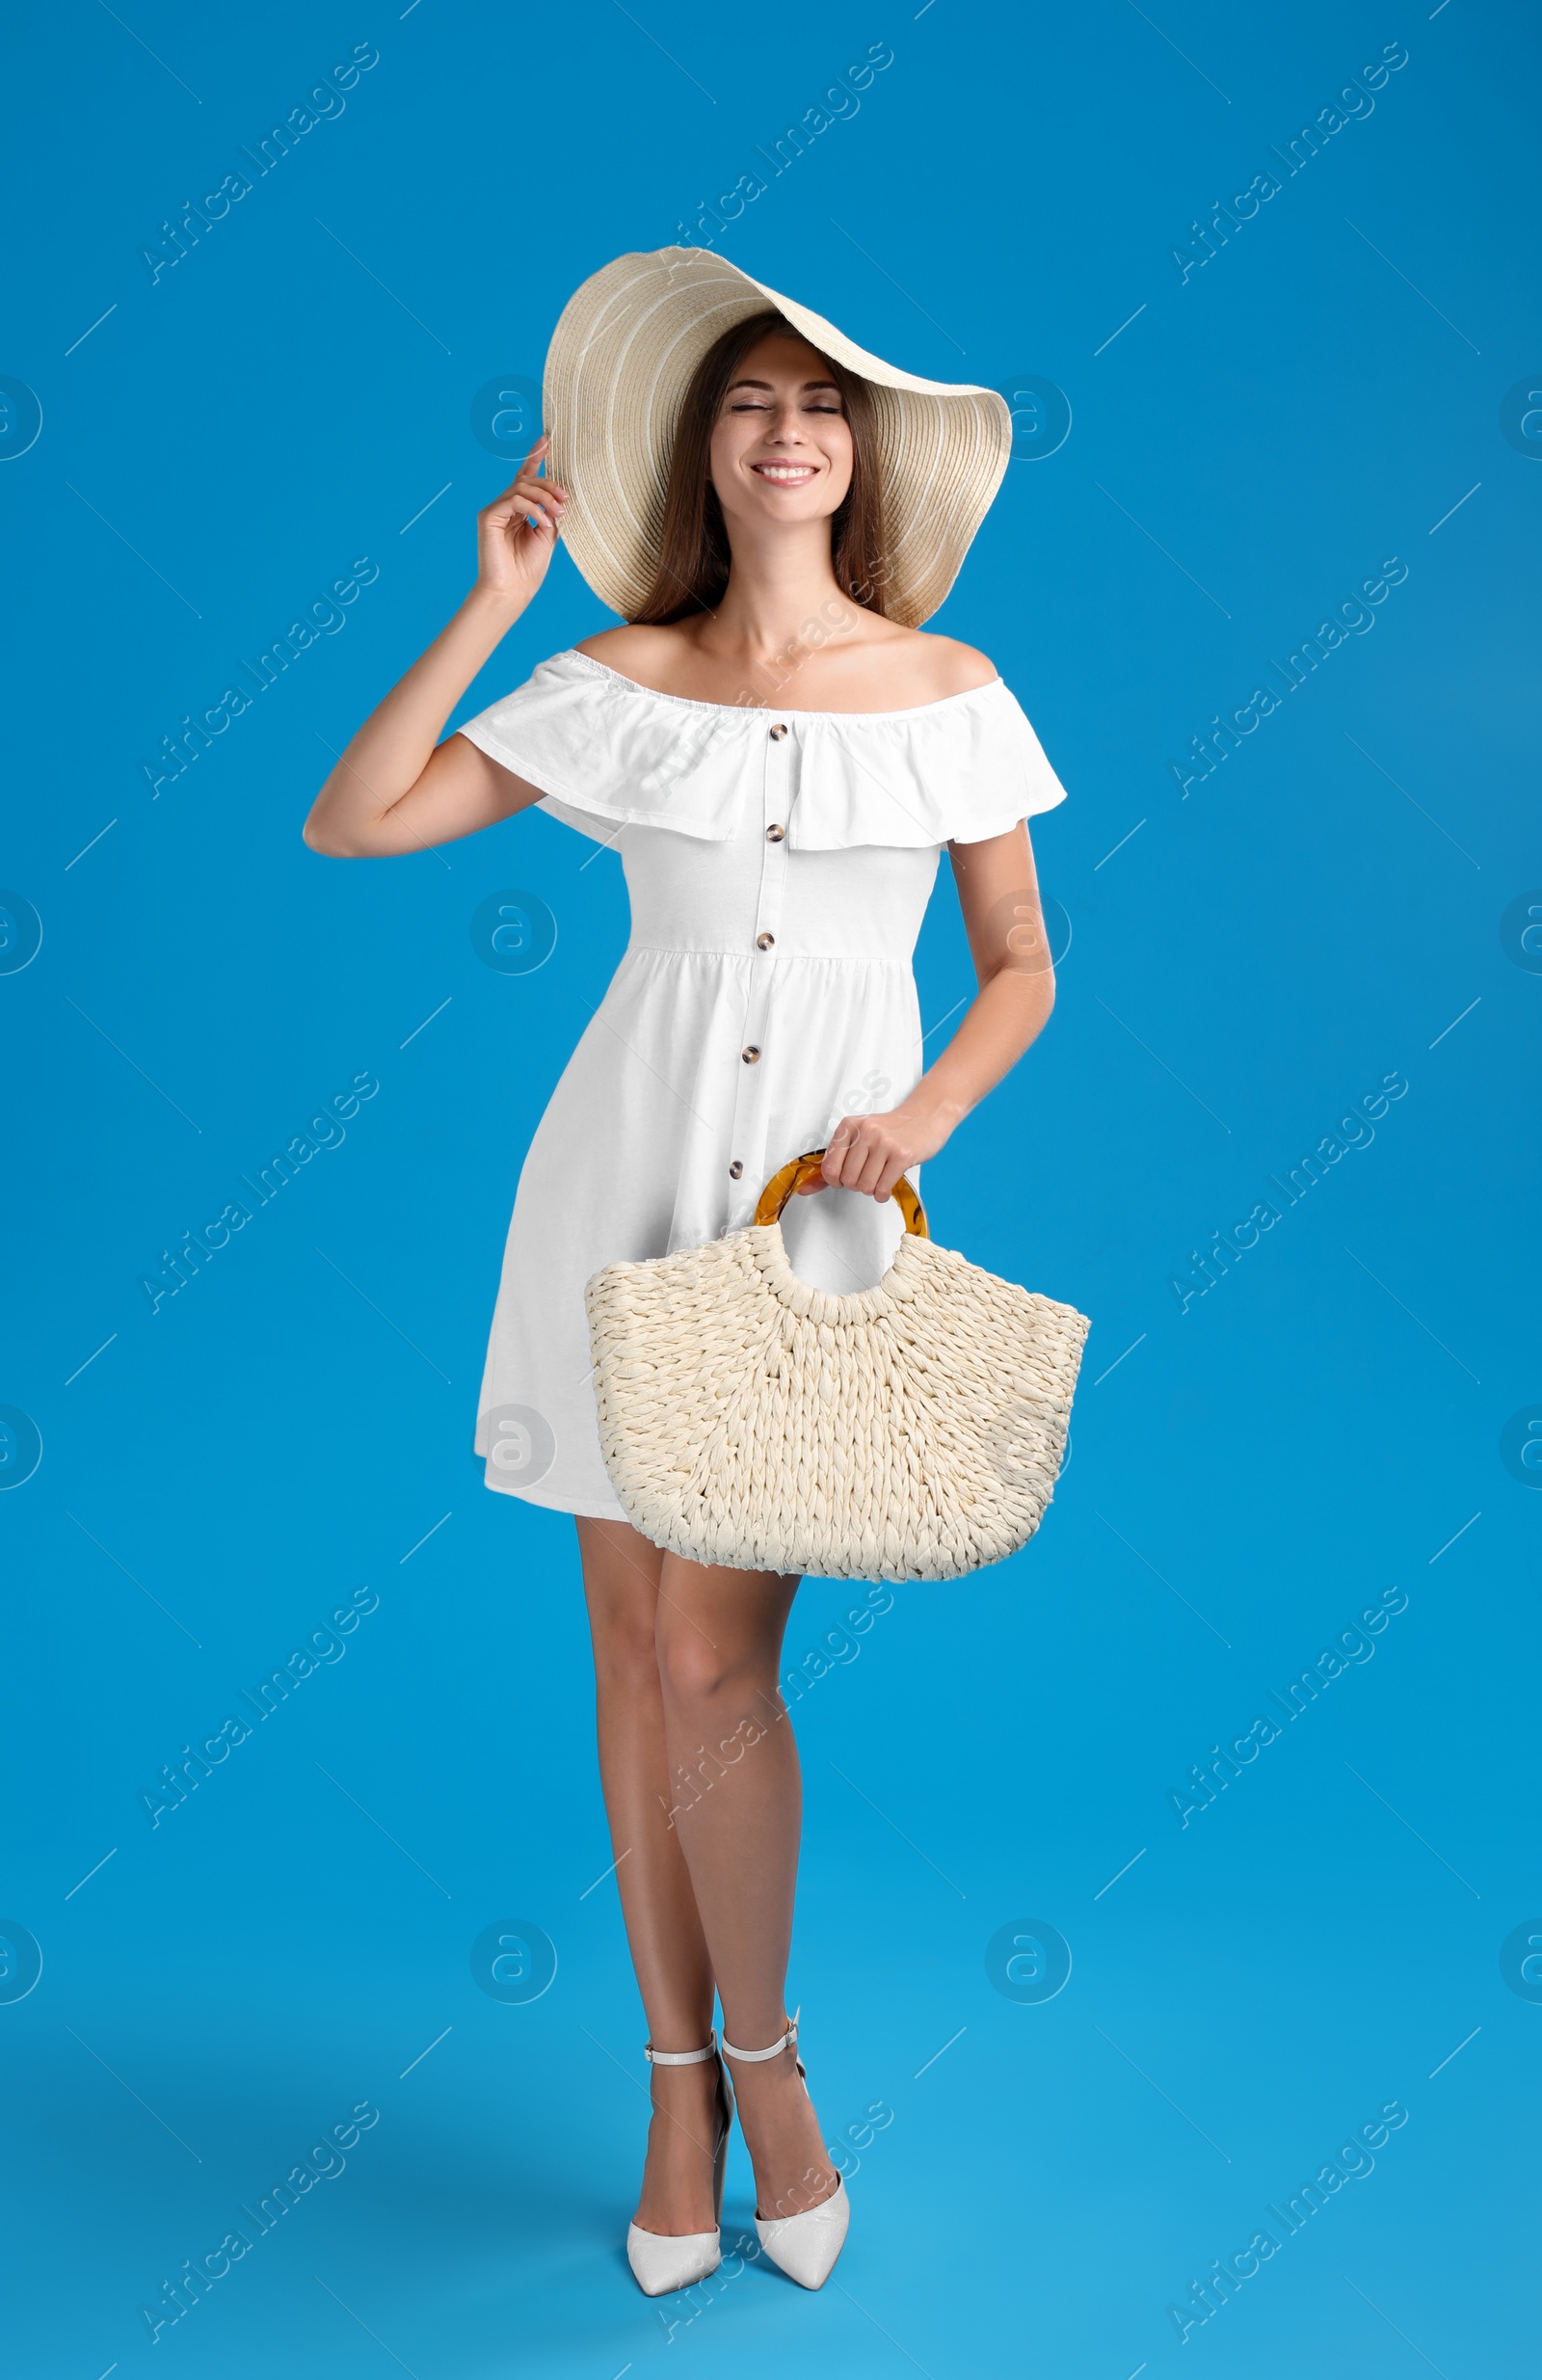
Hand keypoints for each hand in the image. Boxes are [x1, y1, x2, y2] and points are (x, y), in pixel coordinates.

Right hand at [474, 434, 567, 605]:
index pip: (526, 478)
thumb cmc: (529, 568)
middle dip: (550, 486)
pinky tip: (543, 523)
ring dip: (545, 498)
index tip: (546, 439)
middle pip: (527, 481)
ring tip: (558, 513)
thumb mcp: (547, 535)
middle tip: (565, 499)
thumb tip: (557, 495)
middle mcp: (505, 506)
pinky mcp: (488, 516)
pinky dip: (533, 509)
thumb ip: (549, 512)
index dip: (535, 458)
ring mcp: (495, 510)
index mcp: (519, 510)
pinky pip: (514, 501)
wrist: (514, 590)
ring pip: (522, 488)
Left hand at [796, 1099, 961, 1202]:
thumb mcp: (858, 1140)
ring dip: (872, 1189)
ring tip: (880, 1176)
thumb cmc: (889, 1132)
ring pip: (865, 1186)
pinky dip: (883, 1194)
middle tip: (869, 1175)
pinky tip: (888, 1183)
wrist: (925, 1118)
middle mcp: (865, 1131)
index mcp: (848, 1126)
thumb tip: (803, 1189)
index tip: (846, 1177)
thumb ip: (831, 1165)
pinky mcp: (902, 1155)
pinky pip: (882, 1188)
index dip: (836, 1181)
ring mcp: (884, 1142)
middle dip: (857, 1185)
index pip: (829, 1169)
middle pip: (847, 1180)